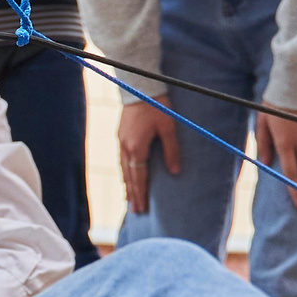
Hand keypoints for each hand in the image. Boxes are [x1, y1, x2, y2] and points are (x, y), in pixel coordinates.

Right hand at [117, 97, 180, 215]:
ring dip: (128, 184)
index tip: (142, 208)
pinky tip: (127, 176)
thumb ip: (172, 150)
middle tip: (136, 210)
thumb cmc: (157, 105)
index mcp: (137, 147)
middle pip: (129, 176)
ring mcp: (121, 141)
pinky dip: (125, 172)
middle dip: (133, 194)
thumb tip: (176, 172)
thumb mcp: (169, 127)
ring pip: (124, 169)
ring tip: (130, 198)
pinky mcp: (121, 135)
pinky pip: (122, 160)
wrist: (140, 86)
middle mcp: (126, 147)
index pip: (139, 177)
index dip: (141, 193)